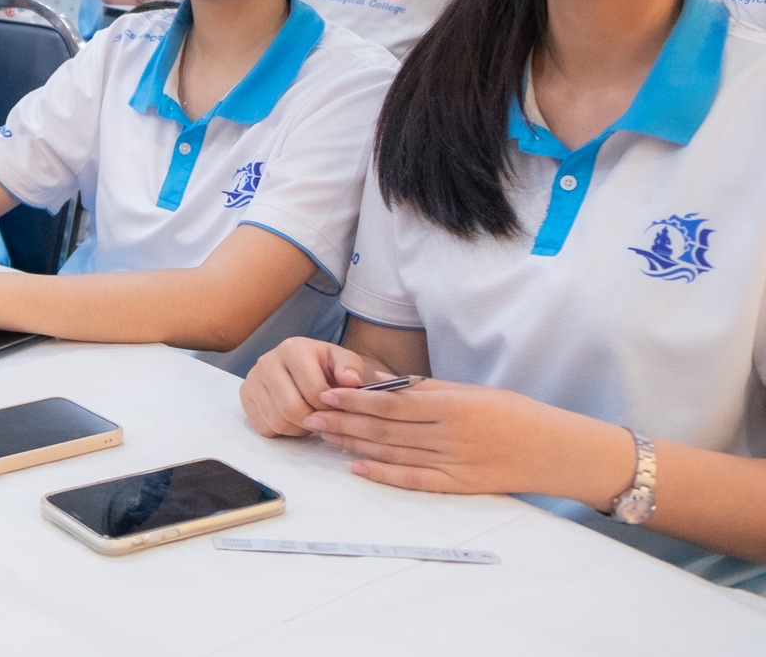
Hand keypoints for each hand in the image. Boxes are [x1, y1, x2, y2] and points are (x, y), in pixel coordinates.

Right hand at [240, 337, 380, 437]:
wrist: (302, 366)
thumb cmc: (325, 366)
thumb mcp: (344, 362)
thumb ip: (351, 369)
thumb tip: (350, 381)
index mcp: (293, 348)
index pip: (314, 391)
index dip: (330, 407)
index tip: (336, 407)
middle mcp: (267, 360)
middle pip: (292, 409)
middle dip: (313, 421)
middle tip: (323, 418)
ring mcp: (252, 378)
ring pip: (277, 421)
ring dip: (298, 428)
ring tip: (309, 417)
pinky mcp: (245, 395)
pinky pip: (264, 427)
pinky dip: (281, 431)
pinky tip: (292, 419)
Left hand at [305, 380, 633, 501]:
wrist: (556, 451)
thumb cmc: (515, 414)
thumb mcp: (472, 391)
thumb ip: (428, 390)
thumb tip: (383, 385)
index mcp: (453, 405)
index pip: (392, 402)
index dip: (355, 399)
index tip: (326, 393)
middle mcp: (450, 434)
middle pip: (385, 428)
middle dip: (345, 421)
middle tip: (312, 415)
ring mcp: (454, 462)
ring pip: (393, 452)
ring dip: (355, 444)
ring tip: (326, 436)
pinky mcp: (459, 484)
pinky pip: (413, 480)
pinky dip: (382, 474)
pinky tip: (356, 467)